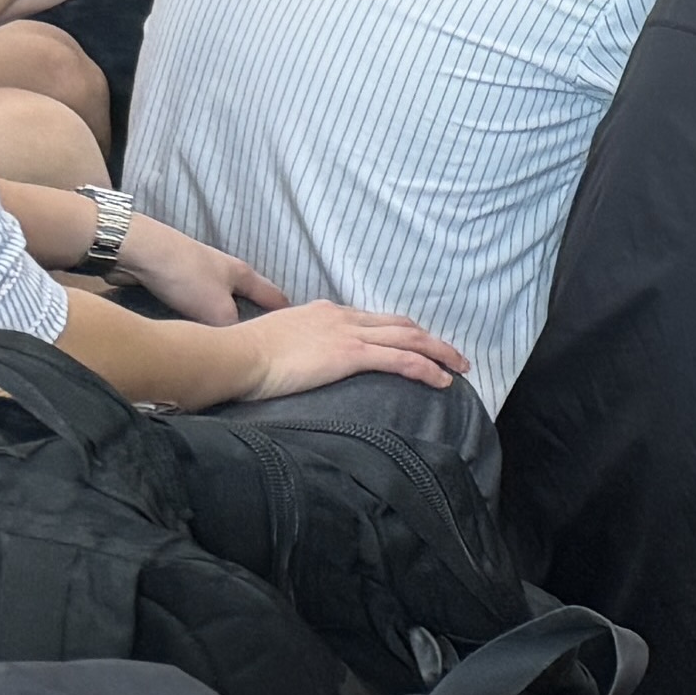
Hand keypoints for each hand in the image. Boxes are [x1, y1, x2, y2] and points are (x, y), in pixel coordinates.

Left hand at [105, 218, 277, 327]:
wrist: (141, 252)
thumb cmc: (187, 277)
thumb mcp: (217, 310)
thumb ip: (232, 329)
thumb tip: (237, 344)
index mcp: (243, 274)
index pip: (273, 295)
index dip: (285, 311)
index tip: (295, 326)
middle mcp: (224, 271)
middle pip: (245, 295)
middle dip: (252, 313)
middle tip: (257, 334)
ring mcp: (198, 272)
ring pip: (218, 298)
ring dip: (221, 313)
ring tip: (223, 333)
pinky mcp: (174, 277)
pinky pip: (195, 301)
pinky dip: (198, 312)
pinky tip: (192, 324)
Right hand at [219, 301, 467, 406]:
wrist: (234, 355)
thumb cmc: (243, 357)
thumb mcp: (274, 341)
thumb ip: (294, 345)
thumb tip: (296, 360)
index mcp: (325, 313)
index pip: (374, 319)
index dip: (401, 332)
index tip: (418, 344)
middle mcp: (342, 317)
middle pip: (401, 325)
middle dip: (431, 340)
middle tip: (453, 356)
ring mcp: (348, 334)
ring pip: (411, 339)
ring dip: (440, 353)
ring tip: (461, 369)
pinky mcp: (350, 354)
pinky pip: (401, 359)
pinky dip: (427, 369)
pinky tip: (442, 381)